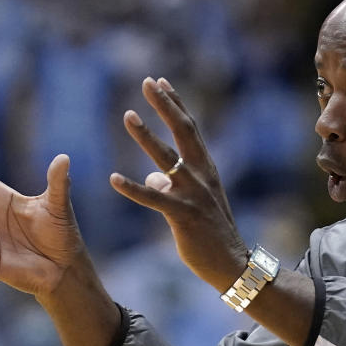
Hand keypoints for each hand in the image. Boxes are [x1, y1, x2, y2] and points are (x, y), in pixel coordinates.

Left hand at [110, 77, 248, 291]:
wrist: (232, 264)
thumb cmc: (211, 234)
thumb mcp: (194, 203)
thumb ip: (172, 186)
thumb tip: (152, 177)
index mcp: (206, 170)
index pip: (190, 129)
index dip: (175, 104)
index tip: (161, 81)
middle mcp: (201, 176)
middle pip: (183, 132)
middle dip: (165, 105)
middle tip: (148, 81)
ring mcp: (193, 195)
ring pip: (167, 159)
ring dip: (146, 136)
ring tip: (128, 115)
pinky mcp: (183, 216)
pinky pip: (154, 200)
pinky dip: (133, 189)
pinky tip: (113, 179)